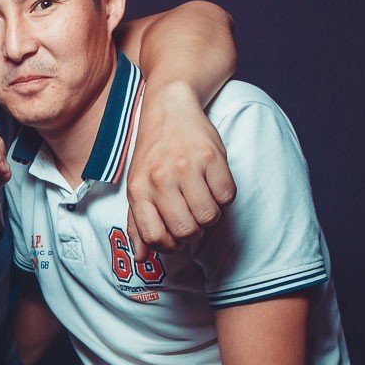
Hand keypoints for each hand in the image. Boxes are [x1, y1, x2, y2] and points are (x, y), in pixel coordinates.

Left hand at [126, 84, 235, 261]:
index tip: (175, 235)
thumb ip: (137, 222)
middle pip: (187, 231)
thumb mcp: (137, 185)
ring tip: (202, 200)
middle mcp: (161, 179)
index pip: (156, 238)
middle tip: (192, 216)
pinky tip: (213, 184)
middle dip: (193, 232)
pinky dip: (224, 197)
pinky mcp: (211, 156)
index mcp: (139, 189)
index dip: (171, 245)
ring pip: (209, 217)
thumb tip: (140, 258)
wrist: (168, 107)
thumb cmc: (153, 153)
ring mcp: (187, 167)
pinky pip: (227, 196)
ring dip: (210, 215)